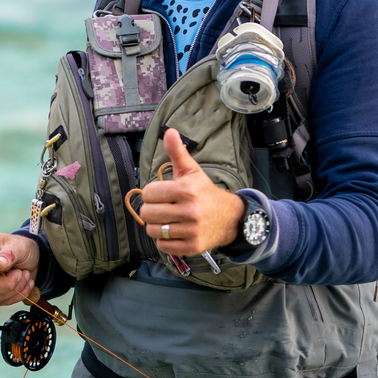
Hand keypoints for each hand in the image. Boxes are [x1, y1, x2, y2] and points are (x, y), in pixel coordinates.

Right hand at [0, 232, 38, 307]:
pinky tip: (26, 283)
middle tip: (21, 272)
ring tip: (25, 273)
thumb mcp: (18, 246)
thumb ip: (8, 254)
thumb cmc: (20, 247)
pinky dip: (19, 294)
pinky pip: (4, 302)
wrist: (30, 258)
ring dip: (16, 287)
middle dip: (6, 283)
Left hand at [138, 129, 245, 257]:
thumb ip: (177, 152)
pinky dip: (165, 240)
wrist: (229, 217)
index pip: (148, 193)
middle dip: (152, 210)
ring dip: (157, 226)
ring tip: (169, 220)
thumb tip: (169, 132)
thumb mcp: (191, 171)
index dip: (153, 193)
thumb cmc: (204, 192)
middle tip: (164, 208)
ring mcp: (191, 230)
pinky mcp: (192, 246)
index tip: (163, 194)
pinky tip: (175, 231)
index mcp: (186, 190)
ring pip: (153, 231)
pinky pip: (163, 246)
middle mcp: (189, 211)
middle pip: (147, 214)